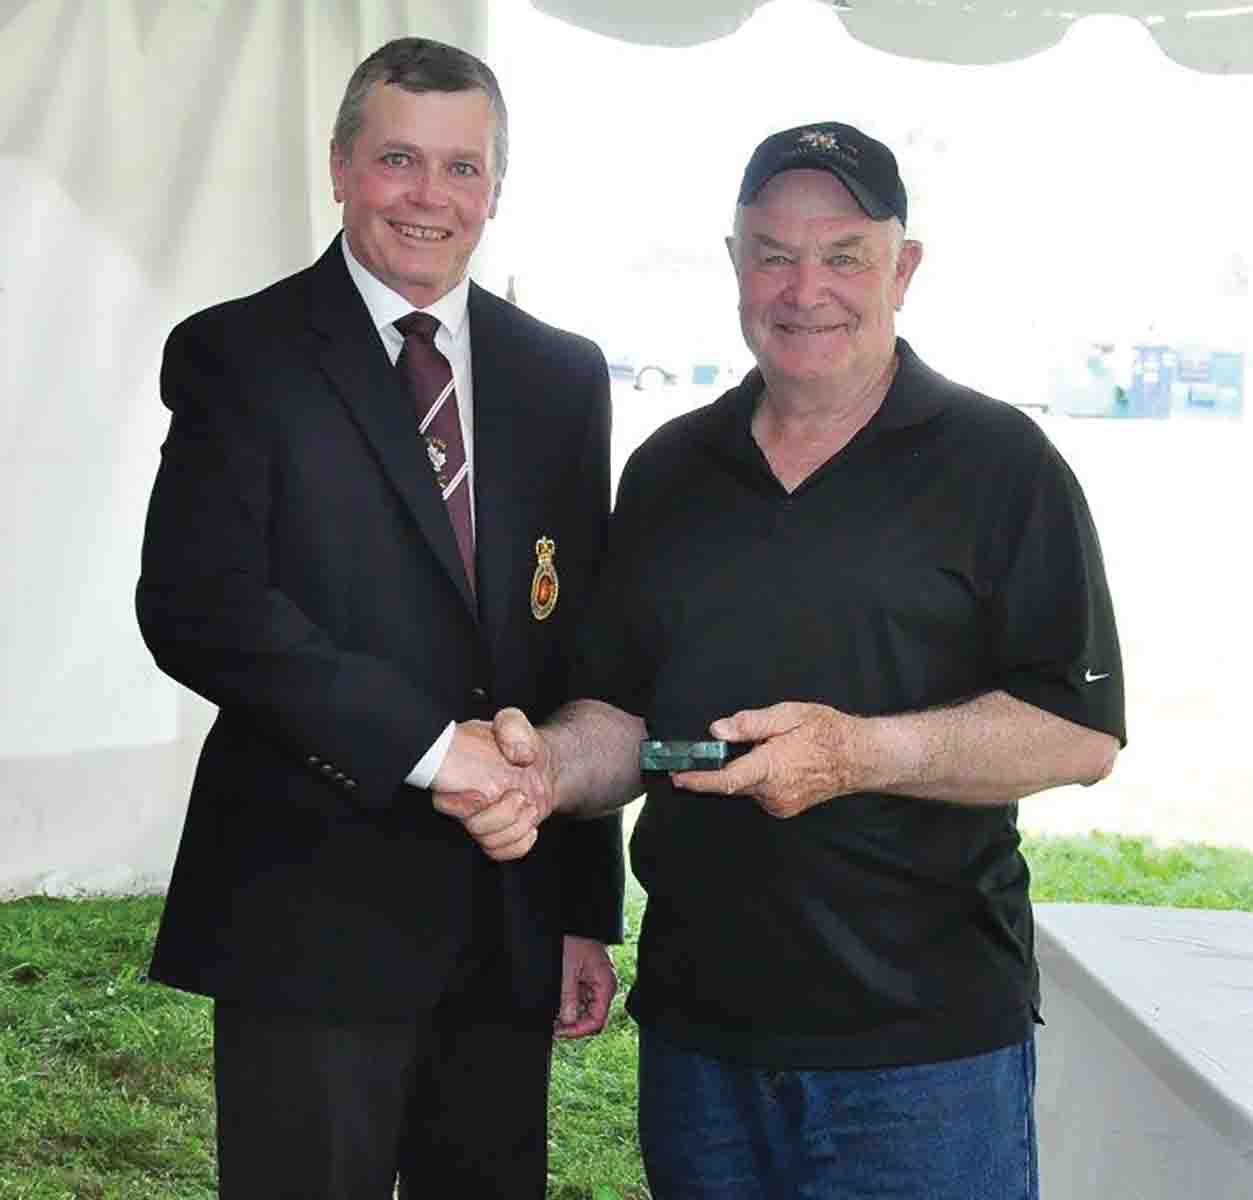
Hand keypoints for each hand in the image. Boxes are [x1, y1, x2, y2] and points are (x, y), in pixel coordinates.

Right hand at [431, 710, 553, 860]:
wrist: (538, 764)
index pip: (443, 798)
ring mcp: (478, 820)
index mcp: (457, 773)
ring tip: (528, 806)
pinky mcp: (494, 834)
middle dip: (504, 813)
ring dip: (516, 826)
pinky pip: (499, 853)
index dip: (465, 800)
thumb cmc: (518, 744)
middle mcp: (464, 801)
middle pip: (473, 826)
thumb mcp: (514, 722)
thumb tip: (517, 753)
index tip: (487, 790)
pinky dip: (519, 843)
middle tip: (519, 795)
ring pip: (487, 841)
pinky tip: (530, 827)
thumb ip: (512, 727)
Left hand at [553, 935, 616, 1038]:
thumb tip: (568, 1020)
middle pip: (592, 1019)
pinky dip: (569, 1006)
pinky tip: (558, 1007)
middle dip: (573, 1025)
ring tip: (554, 1017)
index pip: (597, 1020)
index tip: (560, 1031)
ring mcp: (596, 986)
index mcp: (605, 985)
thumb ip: (568, 996)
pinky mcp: (588, 982)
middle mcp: (604, 988)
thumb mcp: (568, 968)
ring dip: (570, 1017)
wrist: (575, 922)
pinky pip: (581, 1001)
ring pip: (586, 1012)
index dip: (578, 1030)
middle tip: (554, 1026)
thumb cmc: (576, 939)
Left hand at [672, 701, 872, 818]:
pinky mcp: (785, 808)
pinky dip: (759, 778)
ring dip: (746, 770)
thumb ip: (751, 724)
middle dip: (724, 766)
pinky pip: (760, 792)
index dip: (697, 780)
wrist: (859, 758)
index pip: (724, 780)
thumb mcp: (789, 715)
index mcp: (771, 768)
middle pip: (732, 783)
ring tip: (773, 749)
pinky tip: (778, 762)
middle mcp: (773, 793)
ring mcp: (780, 804)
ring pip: (746, 787)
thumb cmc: (828, 732)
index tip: (677, 776)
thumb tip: (718, 730)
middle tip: (736, 745)